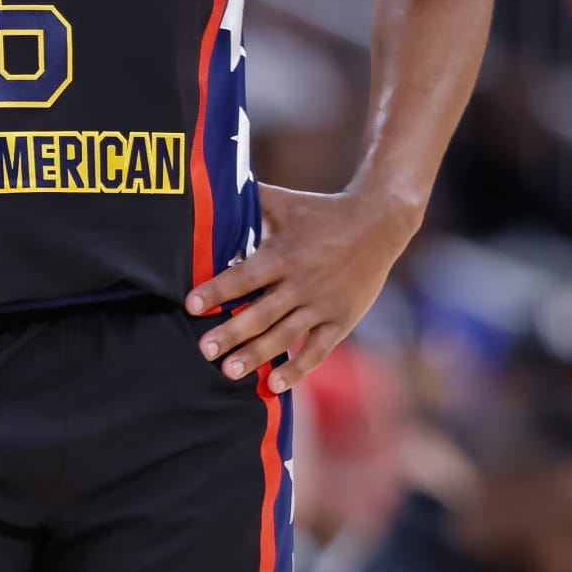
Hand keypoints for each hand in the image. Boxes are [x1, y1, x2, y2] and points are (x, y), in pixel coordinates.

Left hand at [187, 184, 412, 392]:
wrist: (380, 223)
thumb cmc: (321, 212)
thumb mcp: (285, 202)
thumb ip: (248, 199)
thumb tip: (210, 185)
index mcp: (285, 254)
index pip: (246, 275)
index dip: (219, 290)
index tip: (191, 305)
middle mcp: (303, 282)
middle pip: (263, 312)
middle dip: (232, 332)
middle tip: (204, 350)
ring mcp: (323, 304)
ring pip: (286, 335)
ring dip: (258, 355)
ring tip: (229, 372)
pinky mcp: (341, 321)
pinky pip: (317, 350)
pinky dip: (297, 369)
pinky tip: (274, 385)